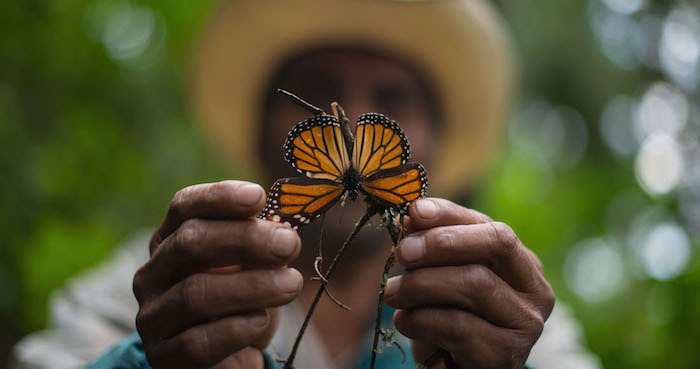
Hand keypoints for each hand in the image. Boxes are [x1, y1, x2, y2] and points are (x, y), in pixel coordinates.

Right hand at [133, 181, 302, 368]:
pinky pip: (198, 341)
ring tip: (292, 284)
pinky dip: (237, 328)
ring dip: (252, 286)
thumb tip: (283, 232)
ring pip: (195, 293)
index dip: (219, 198)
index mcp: (171, 240)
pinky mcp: (164, 357)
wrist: (228, 360)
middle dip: (245, 240)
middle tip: (289, 243)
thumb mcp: (255, 267)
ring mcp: (153, 316)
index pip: (184, 206)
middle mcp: (153, 274)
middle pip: (189, 243)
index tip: (258, 197)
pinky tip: (262, 320)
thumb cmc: (242, 303)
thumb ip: (263, 246)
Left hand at [384, 198, 554, 368]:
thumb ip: (431, 245)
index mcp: (523, 264)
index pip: (492, 227)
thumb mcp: (440, 276)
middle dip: (442, 242)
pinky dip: (420, 319)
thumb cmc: (449, 318)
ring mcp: (525, 325)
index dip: (451, 215)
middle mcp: (535, 291)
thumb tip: (411, 215)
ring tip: (392, 292)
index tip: (413, 212)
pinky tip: (404, 321)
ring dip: (421, 284)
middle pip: (496, 245)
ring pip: (474, 283)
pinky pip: (457, 325)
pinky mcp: (505, 355)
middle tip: (402, 251)